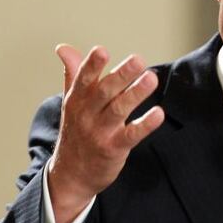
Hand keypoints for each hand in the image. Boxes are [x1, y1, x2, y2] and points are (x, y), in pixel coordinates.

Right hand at [48, 45, 164, 222]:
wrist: (71, 175)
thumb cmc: (76, 132)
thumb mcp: (71, 102)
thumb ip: (72, 74)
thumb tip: (64, 48)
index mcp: (77, 100)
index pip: (83, 79)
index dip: (92, 65)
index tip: (101, 50)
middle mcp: (87, 114)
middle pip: (105, 92)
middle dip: (121, 75)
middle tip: (138, 60)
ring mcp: (100, 132)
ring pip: (118, 110)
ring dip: (135, 94)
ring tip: (151, 78)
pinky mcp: (114, 148)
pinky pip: (131, 135)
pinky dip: (145, 124)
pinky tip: (158, 113)